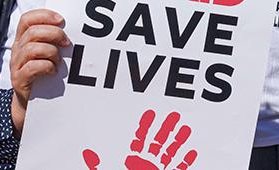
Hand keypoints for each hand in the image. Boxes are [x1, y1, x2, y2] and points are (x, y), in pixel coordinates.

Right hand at [10, 9, 69, 133]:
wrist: (30, 101)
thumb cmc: (43, 72)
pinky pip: (32, 67)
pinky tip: (54, 71)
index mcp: (23, 39)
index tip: (62, 20)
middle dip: (54, 34)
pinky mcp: (19, 80)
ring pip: (32, 48)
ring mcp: (16, 65)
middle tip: (66, 43)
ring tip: (59, 61)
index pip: (27, 19)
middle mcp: (17, 49)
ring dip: (52, 52)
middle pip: (32, 32)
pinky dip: (47, 67)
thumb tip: (75, 28)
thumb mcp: (45, 52)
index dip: (44, 15)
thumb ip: (53, 39)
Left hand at [82, 109, 197, 169]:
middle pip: (159, 141)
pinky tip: (191, 151)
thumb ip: (97, 164)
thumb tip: (87, 153)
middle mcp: (147, 164)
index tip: (151, 113)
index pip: (141, 139)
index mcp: (133, 160)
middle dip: (166, 127)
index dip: (146, 125)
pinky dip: (186, 160)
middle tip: (174, 114)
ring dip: (178, 141)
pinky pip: (180, 168)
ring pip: (171, 153)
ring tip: (185, 128)